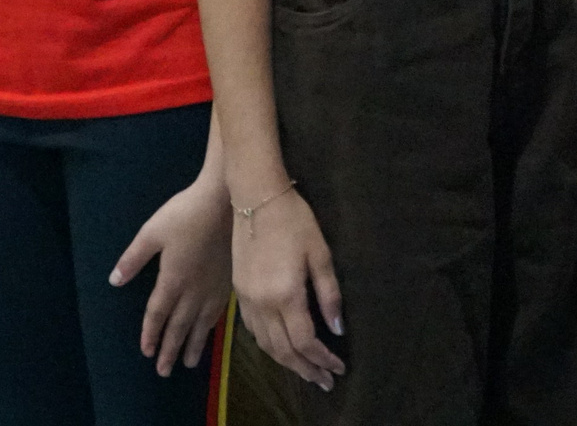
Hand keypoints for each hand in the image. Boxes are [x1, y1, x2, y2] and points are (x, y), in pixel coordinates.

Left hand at [112, 167, 233, 375]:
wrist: (226, 202)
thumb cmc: (186, 214)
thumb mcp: (152, 232)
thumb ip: (133, 258)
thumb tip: (115, 281)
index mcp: (172, 280)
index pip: (158, 315)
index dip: (150, 334)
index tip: (146, 353)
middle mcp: (193, 291)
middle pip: (179, 327)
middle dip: (170, 349)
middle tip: (164, 371)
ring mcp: (213, 288)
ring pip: (201, 325)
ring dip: (193, 345)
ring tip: (189, 364)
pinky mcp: (228, 282)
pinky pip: (217, 314)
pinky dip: (211, 329)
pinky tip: (210, 333)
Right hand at [230, 187, 344, 390]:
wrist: (255, 196)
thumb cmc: (294, 219)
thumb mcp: (320, 254)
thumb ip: (329, 294)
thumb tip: (337, 329)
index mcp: (285, 294)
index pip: (305, 341)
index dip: (323, 359)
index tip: (339, 367)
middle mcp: (262, 303)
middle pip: (283, 350)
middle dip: (306, 369)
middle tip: (325, 382)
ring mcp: (246, 298)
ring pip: (265, 344)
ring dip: (286, 362)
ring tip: (305, 371)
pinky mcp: (237, 290)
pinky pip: (252, 329)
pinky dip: (267, 345)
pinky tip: (279, 347)